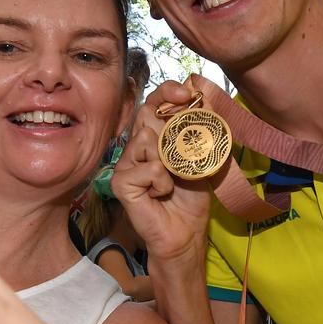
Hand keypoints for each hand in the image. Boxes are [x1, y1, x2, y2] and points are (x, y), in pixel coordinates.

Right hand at [112, 80, 212, 263]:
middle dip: (171, 131)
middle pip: (147, 114)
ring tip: (171, 181)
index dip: (167, 91)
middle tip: (183, 156)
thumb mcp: (202, 156)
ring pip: (146, 138)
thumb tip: (201, 96)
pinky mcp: (121, 182)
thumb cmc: (191, 197)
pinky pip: (148, 167)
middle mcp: (136, 146)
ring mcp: (125, 163)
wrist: (186, 232)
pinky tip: (160, 194)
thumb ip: (198, 128)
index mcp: (153, 136)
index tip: (186, 94)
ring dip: (169, 162)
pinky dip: (162, 182)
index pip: (153, 102)